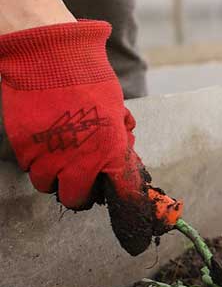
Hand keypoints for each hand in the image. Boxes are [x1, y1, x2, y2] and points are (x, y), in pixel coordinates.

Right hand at [0, 20, 181, 254]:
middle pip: (77, 199)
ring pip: (49, 187)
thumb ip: (119, 140)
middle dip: (83, 193)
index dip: (129, 211)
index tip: (133, 229)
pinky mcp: (24, 147)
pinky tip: (46, 147)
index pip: (124, 193)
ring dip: (56, 179)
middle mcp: (80, 159)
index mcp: (111, 150)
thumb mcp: (117, 111)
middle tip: (85, 180)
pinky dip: (38, 164)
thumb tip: (123, 159)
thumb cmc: (89, 79)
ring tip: (62, 160)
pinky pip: (30, 170)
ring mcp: (48, 155)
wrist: (49, 57)